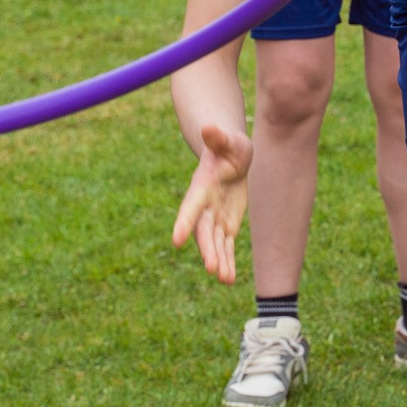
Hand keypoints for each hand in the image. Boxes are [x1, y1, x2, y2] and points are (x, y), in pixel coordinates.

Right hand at [171, 122, 252, 282]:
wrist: (230, 156)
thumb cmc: (228, 144)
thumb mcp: (228, 139)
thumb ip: (218, 137)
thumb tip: (208, 126)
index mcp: (202, 186)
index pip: (191, 207)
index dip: (184, 223)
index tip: (176, 241)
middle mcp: (204, 206)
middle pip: (203, 231)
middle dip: (208, 249)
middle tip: (212, 268)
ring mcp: (214, 217)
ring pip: (215, 243)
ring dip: (219, 261)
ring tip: (224, 279)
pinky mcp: (225, 224)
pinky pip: (225, 246)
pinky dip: (227, 261)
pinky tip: (229, 279)